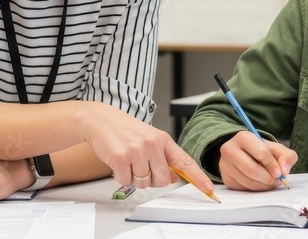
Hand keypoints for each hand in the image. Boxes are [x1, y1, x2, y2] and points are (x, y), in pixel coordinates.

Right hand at [80, 103, 213, 193]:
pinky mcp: (121, 158)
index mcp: (162, 139)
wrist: (100, 119)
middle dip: (152, 179)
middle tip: (141, 166)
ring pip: (143, 183)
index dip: (197, 176)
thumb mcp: (149, 138)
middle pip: (162, 180)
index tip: (208, 188)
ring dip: (134, 177)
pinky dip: (121, 176)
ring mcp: (137, 151)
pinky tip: (118, 161)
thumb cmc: (124, 129)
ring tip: (128, 159)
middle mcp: (152, 144)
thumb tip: (173, 177)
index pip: (185, 161)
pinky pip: (126, 181)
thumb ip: (163, 156)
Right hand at [218, 131, 297, 190]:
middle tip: (276, 180)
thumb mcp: (277, 149)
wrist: (245, 154)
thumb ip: (287, 156)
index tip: (279, 173)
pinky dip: (256, 189)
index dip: (273, 165)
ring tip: (270, 182)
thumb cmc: (262, 151)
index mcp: (243, 137)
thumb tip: (284, 171)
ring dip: (263, 186)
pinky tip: (261, 184)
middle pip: (252, 169)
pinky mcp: (226, 178)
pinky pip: (243, 188)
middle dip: (268, 178)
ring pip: (247, 181)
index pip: (260, 153)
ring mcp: (225, 165)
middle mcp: (229, 149)